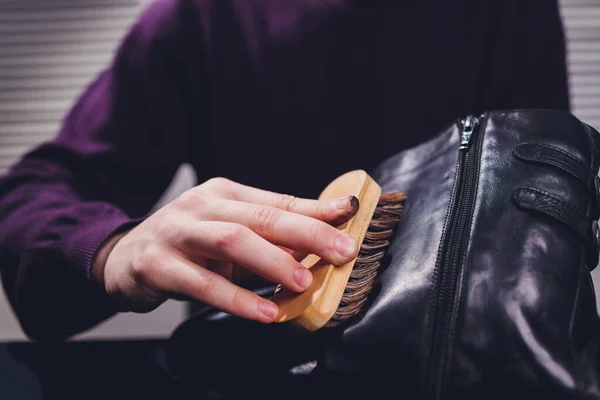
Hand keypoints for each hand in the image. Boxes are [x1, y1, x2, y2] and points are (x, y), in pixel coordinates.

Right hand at [92, 177, 359, 322]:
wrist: (122, 256)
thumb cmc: (187, 244)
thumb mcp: (228, 230)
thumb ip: (269, 234)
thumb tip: (321, 239)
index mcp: (224, 193)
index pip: (277, 201)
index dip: (315, 210)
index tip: (349, 217)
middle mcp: (201, 206)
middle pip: (260, 216)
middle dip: (306, 232)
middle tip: (341, 251)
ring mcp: (177, 232)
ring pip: (231, 240)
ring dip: (272, 261)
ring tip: (303, 282)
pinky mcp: (157, 264)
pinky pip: (201, 283)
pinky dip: (236, 299)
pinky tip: (263, 311)